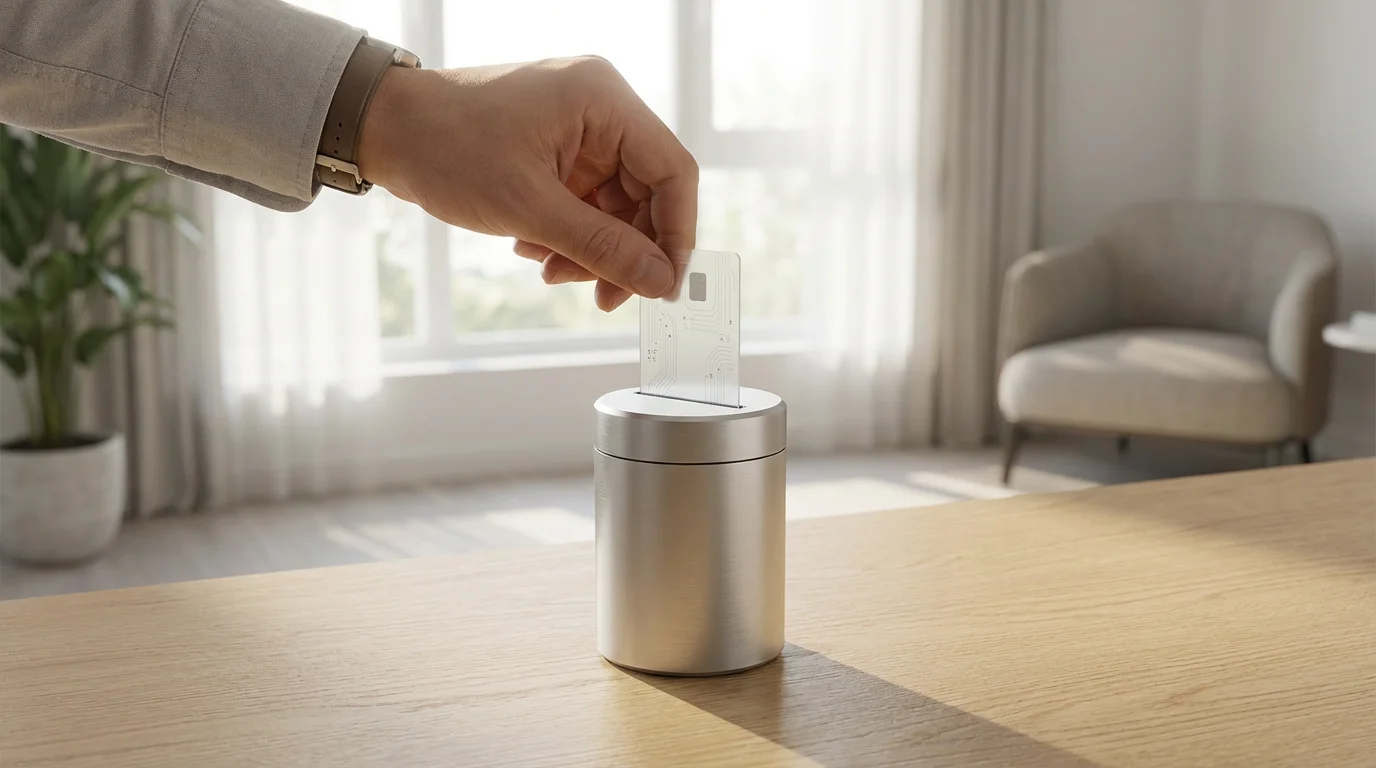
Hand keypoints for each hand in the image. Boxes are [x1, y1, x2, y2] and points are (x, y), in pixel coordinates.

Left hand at [356, 56, 697, 311]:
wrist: (384, 130)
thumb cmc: (446, 148)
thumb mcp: (529, 208)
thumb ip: (602, 247)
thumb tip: (660, 281)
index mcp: (604, 101)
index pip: (673, 171)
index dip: (676, 234)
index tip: (663, 284)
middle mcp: (600, 108)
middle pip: (647, 194)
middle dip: (625, 250)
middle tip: (604, 296)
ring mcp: (579, 129)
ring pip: (616, 206)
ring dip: (593, 249)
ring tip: (553, 272)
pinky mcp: (558, 149)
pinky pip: (586, 202)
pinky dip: (568, 235)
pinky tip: (536, 251)